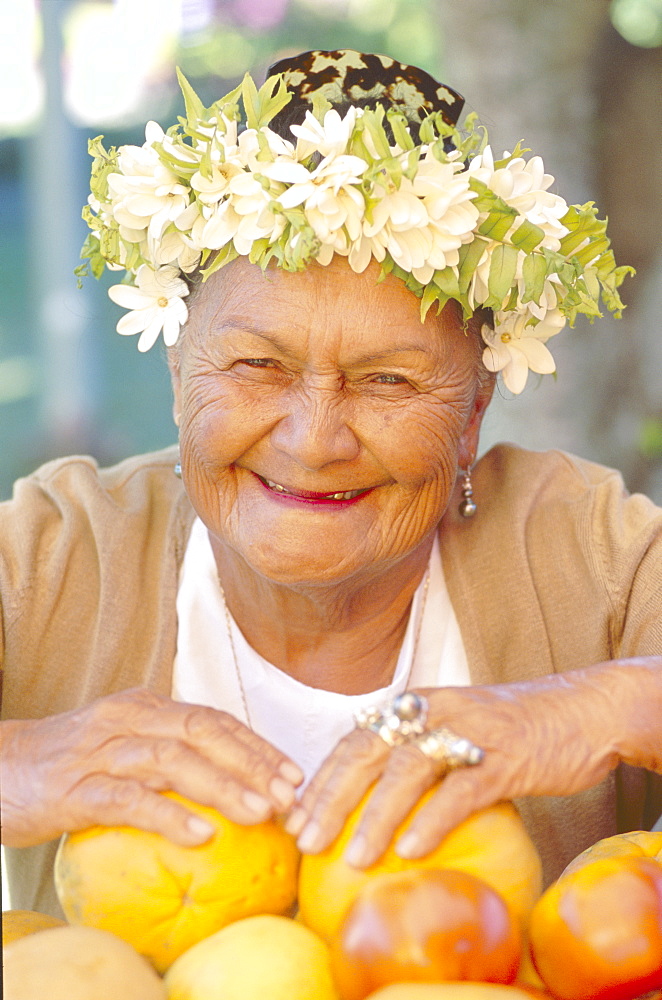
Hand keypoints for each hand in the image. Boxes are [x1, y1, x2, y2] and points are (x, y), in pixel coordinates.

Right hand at [0, 688, 302, 847]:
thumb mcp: (124, 745)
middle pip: (202, 731)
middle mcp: (128, 718)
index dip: (257, 745)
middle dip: (252, 762)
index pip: (213, 719)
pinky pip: (127, 799)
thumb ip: (169, 753)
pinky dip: (167, 814)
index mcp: (145, 706)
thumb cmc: (69, 763)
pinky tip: (200, 833)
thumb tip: (231, 784)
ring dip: (221, 785)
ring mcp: (100, 752)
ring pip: (171, 760)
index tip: (295, 774)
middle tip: (289, 795)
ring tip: (260, 812)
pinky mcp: (73, 790)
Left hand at [286, 659, 660, 867]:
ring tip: (354, 857)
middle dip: (331, 797)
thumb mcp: (455, 730)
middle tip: (305, 839)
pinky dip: (433, 819)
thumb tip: (370, 801)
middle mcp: (434, 711)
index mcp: (416, 705)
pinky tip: (412, 849)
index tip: (293, 816)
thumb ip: (417, 755)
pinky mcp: (505, 757)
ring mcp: (469, 731)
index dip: (321, 777)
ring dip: (376, 815)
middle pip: (368, 750)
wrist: (581, 711)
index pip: (354, 739)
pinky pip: (462, 789)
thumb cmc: (512, 729)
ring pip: (409, 770)